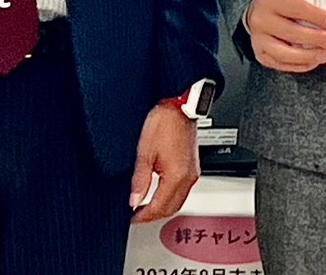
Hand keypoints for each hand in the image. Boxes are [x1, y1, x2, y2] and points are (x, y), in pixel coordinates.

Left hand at [129, 104, 199, 222]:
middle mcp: (188, 178)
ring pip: (179, 202)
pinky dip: (170, 198)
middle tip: (137, 217)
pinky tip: (160, 195)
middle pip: (171, 209)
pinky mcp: (193, 167)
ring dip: (163, 209)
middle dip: (154, 216)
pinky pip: (183, 191)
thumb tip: (134, 200)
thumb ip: (140, 180)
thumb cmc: (164, 123)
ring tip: (146, 208)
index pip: (159, 207)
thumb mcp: (145, 152)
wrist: (180, 107)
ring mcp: (192, 173)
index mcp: (176, 176)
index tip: (132, 218)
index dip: (144, 216)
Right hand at [245, 0, 325, 73]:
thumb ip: (305, 3)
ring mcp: (259, 40)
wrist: (254, 14)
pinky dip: (300, 65)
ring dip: (309, 55)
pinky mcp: (261, 55)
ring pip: (286, 53)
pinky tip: (312, 61)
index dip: (316, 17)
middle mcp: (262, 20)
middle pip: (292, 33)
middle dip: (317, 39)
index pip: (296, 8)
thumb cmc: (276, 4)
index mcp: (270, 0)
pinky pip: (282, 64)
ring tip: (324, 54)